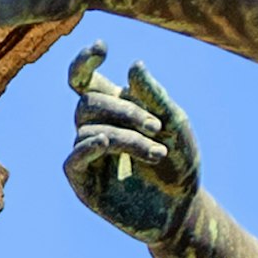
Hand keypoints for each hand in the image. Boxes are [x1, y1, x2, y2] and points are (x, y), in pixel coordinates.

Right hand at [63, 45, 198, 241]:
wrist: (182, 209)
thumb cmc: (180, 164)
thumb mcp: (175, 125)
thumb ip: (155, 97)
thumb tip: (133, 66)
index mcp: (114, 109)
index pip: (84, 80)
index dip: (85, 62)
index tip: (102, 47)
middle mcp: (95, 128)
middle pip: (88, 102)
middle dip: (124, 110)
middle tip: (158, 127)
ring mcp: (87, 156)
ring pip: (89, 129)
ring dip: (126, 136)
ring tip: (157, 152)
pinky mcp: (84, 183)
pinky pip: (74, 158)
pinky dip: (89, 147)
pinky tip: (107, 144)